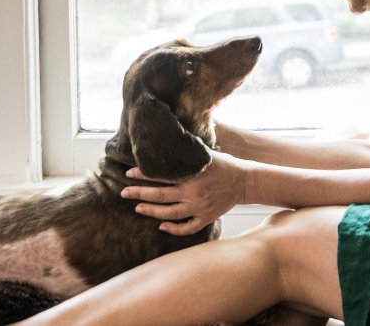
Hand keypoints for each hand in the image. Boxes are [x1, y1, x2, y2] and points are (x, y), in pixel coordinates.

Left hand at [121, 150, 247, 235]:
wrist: (245, 181)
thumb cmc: (224, 165)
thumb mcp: (205, 153)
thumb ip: (187, 153)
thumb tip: (167, 140)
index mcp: (191, 174)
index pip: (161, 175)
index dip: (143, 175)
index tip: (129, 173)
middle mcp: (193, 192)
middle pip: (160, 195)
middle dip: (139, 193)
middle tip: (124, 192)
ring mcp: (199, 206)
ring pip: (170, 213)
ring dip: (151, 211)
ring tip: (137, 208)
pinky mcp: (207, 217)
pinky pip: (188, 228)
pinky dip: (174, 229)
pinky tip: (162, 226)